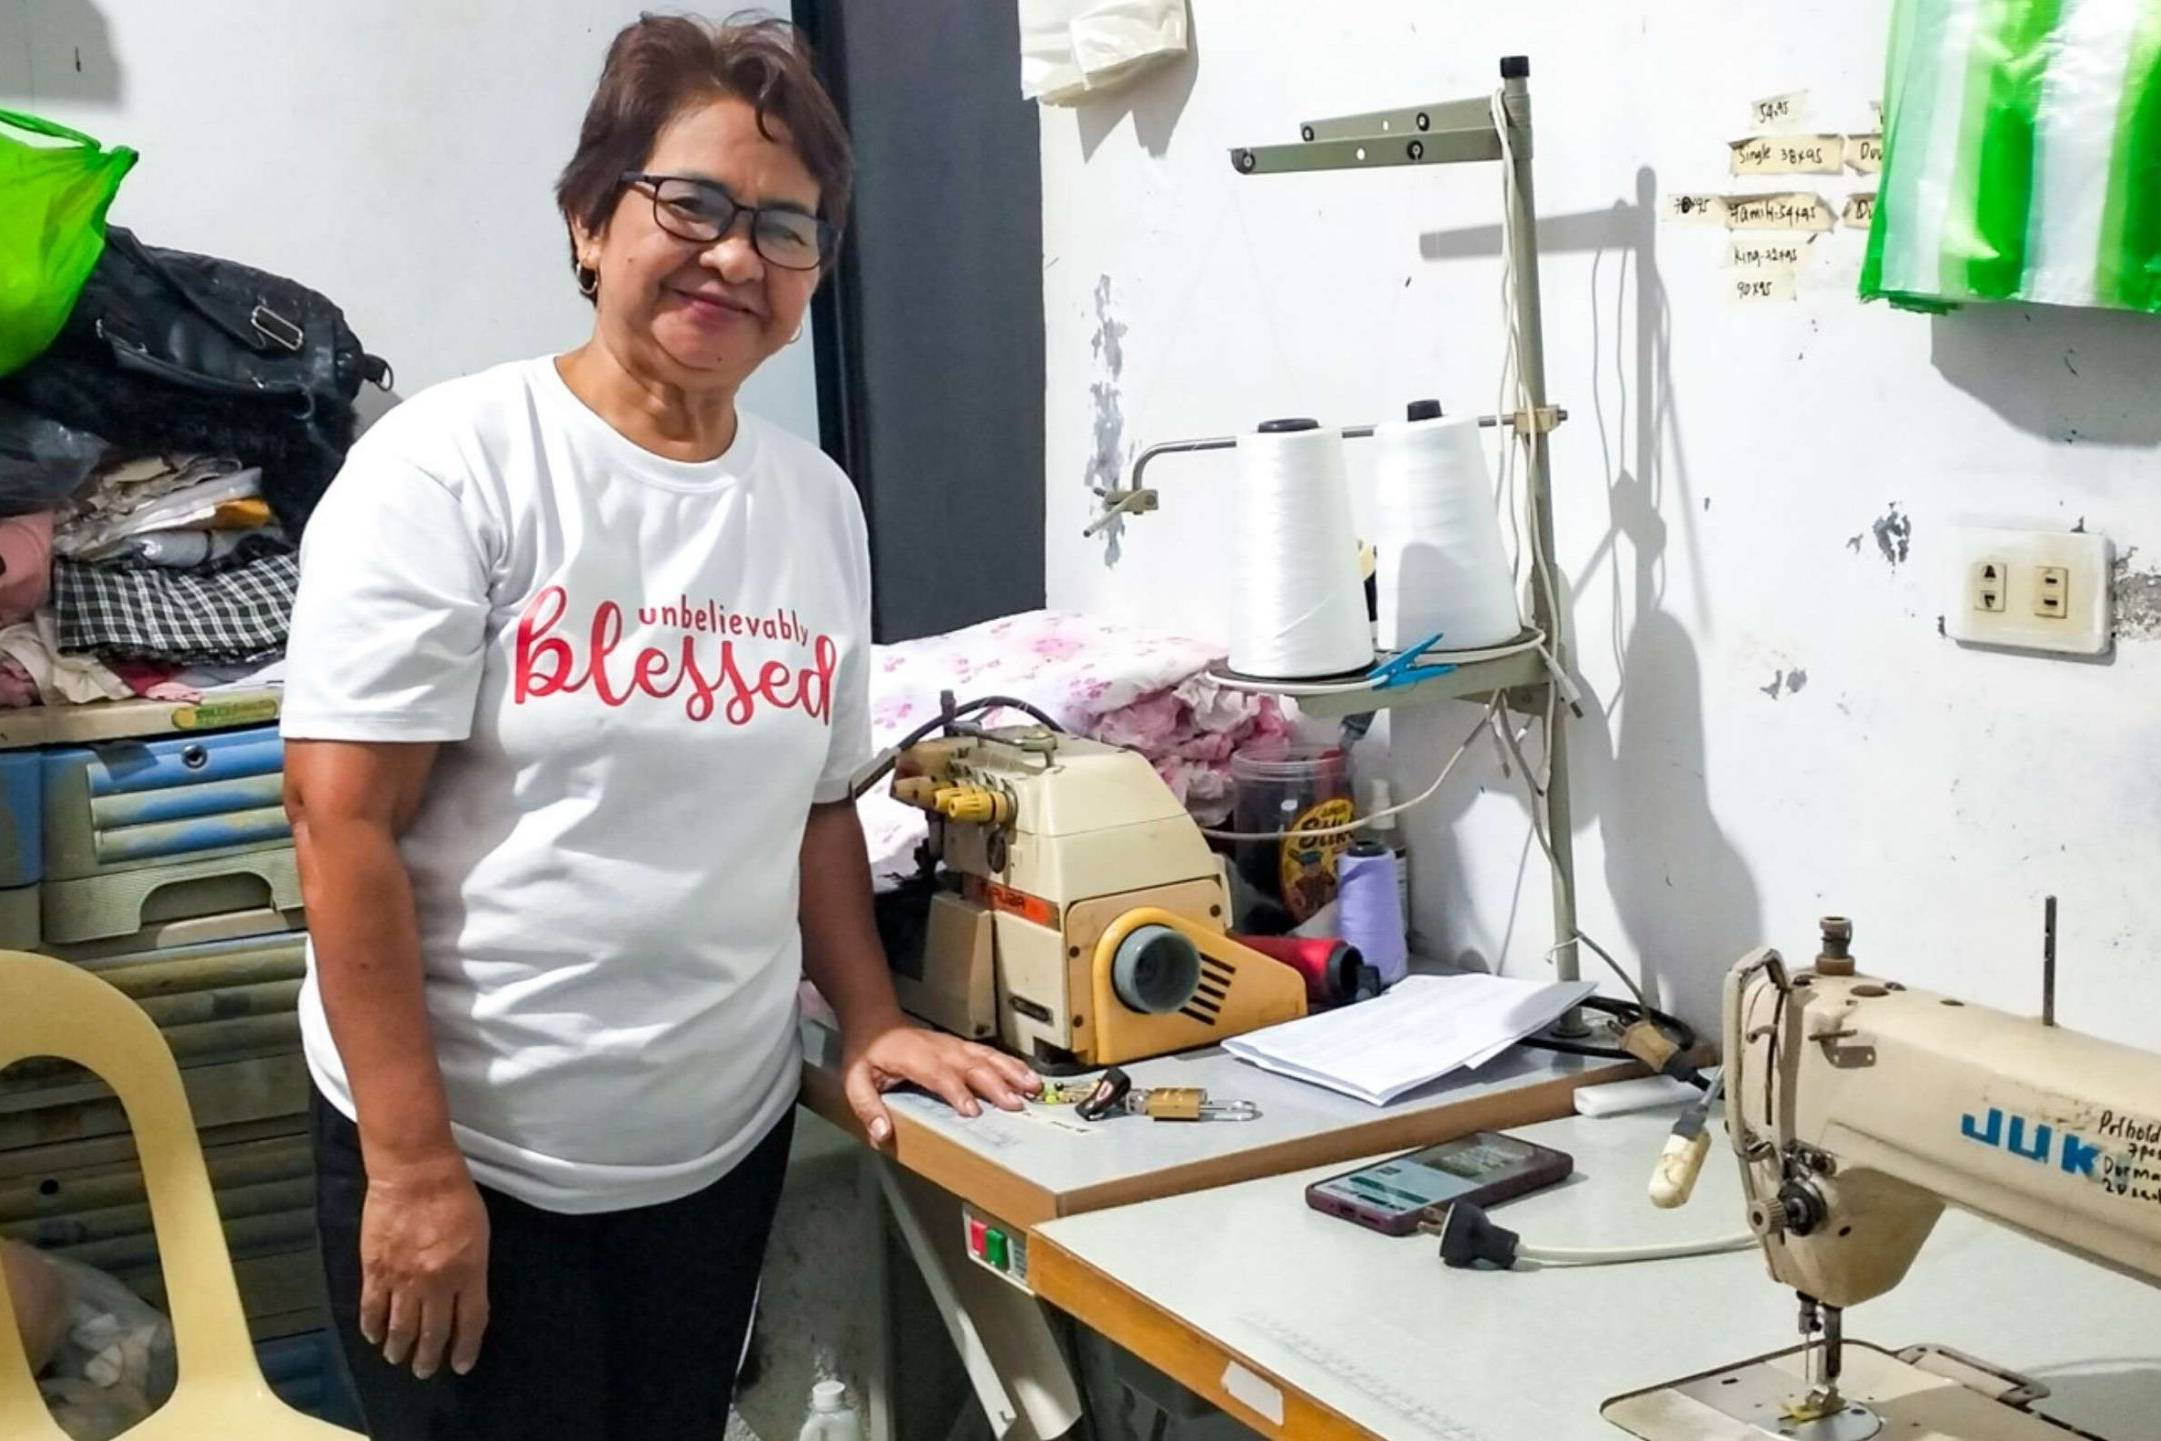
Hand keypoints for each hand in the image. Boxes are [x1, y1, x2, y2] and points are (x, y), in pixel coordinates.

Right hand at [359, 1155, 489, 1379]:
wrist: (416, 1173)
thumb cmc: (455, 1196)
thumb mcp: (480, 1234)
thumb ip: (473, 1269)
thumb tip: (466, 1296)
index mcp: (469, 1273)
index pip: (470, 1322)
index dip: (466, 1348)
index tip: (462, 1364)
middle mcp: (437, 1284)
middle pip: (433, 1332)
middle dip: (429, 1357)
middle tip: (425, 1371)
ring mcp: (403, 1279)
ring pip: (400, 1327)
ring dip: (399, 1348)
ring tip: (397, 1359)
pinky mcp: (375, 1270)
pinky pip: (371, 1308)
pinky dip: (371, 1327)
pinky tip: (373, 1336)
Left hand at [842, 1015, 1041, 1143]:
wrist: (876, 1023)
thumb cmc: (867, 1056)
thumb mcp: (855, 1081)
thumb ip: (867, 1107)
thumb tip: (882, 1133)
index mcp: (913, 1057)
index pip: (938, 1074)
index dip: (956, 1091)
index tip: (973, 1111)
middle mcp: (938, 1048)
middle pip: (970, 1064)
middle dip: (995, 1084)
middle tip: (1016, 1105)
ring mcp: (953, 1045)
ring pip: (986, 1056)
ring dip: (1011, 1071)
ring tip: (1033, 1087)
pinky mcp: (962, 1047)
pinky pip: (990, 1054)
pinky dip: (1011, 1064)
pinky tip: (1028, 1076)